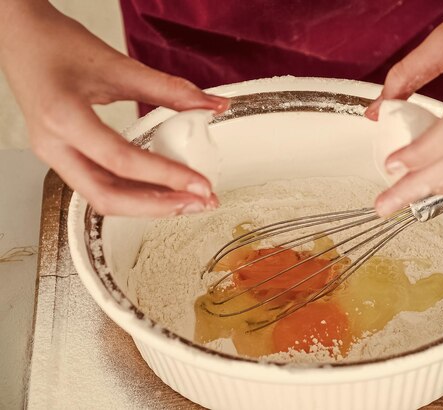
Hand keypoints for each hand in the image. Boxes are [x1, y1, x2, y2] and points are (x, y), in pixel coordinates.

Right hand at [0, 2, 228, 215]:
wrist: (20, 38)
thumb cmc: (55, 45)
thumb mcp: (117, 65)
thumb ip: (169, 89)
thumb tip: (211, 104)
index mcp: (63, 117)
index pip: (121, 161)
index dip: (165, 176)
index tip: (200, 184)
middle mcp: (54, 146)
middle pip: (108, 196)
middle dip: (159, 206)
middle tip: (199, 202)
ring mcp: (55, 156)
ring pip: (103, 198)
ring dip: (149, 205)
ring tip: (188, 201)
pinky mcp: (64, 158)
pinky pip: (101, 186)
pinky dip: (135, 193)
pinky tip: (163, 191)